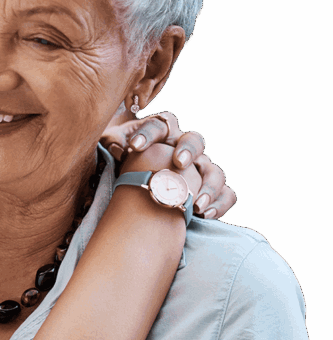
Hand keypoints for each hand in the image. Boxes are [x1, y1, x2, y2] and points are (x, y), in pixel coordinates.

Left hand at [101, 112, 234, 218]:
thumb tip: (116, 147)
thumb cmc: (124, 164)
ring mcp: (200, 170)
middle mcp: (184, 149)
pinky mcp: (209, 190)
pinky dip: (219, 204)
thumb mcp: (114, 149)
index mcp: (162, 135)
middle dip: (188, 150)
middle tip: (179, 164)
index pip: (159, 125)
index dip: (148, 134)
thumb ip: (112, 142)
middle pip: (194, 141)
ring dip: (208, 186)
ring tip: (195, 204)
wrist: (136, 189)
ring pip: (214, 172)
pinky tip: (204, 214)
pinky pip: (225, 195)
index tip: (134, 146)